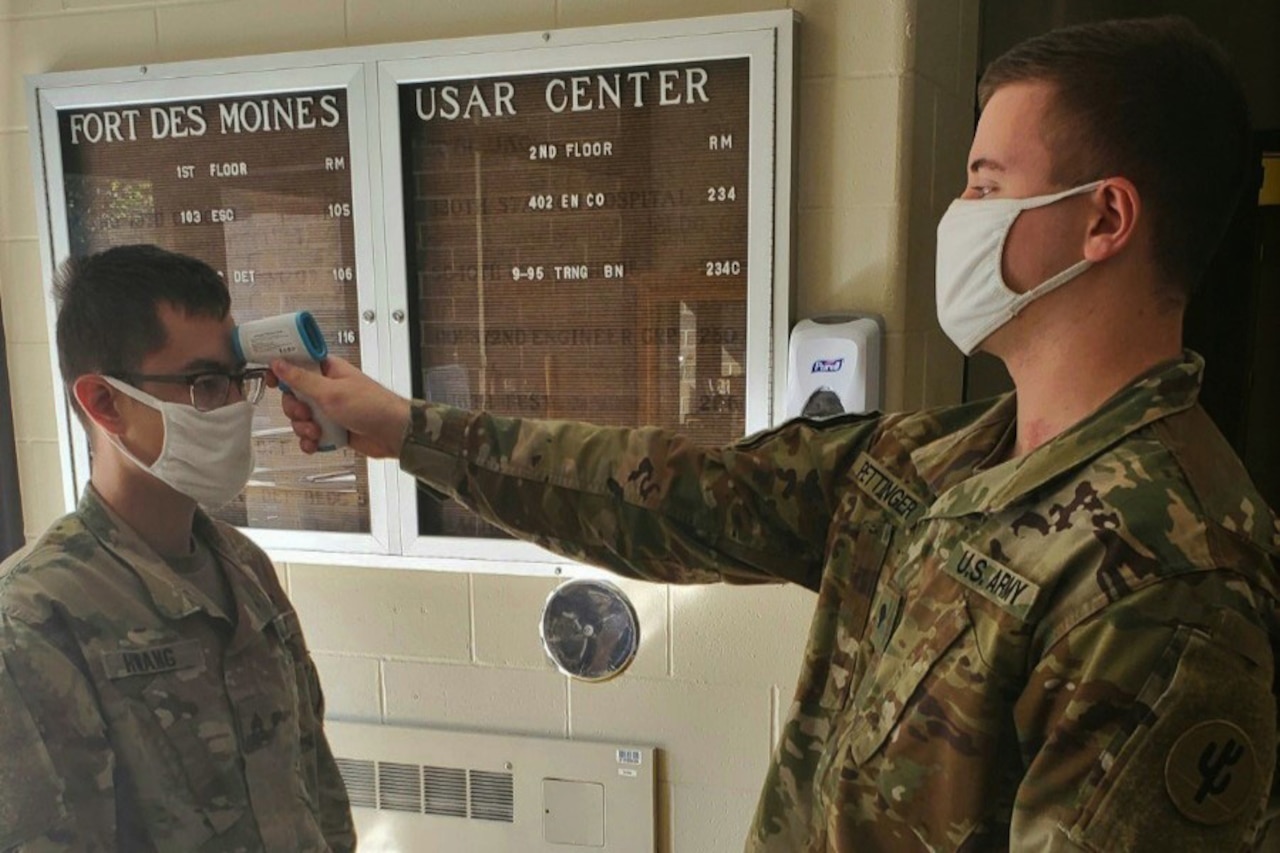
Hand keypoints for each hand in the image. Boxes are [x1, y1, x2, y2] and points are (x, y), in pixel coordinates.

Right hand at [268, 356, 410, 458]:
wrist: (394, 435)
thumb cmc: (373, 406)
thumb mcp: (332, 391)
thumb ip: (302, 379)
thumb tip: (279, 364)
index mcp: (328, 370)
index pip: (297, 362)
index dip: (282, 369)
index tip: (273, 379)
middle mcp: (327, 388)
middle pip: (293, 394)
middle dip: (294, 408)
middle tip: (306, 412)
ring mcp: (329, 409)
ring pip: (300, 417)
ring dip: (303, 427)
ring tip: (317, 430)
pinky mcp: (332, 428)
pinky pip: (310, 434)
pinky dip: (310, 441)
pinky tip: (317, 443)